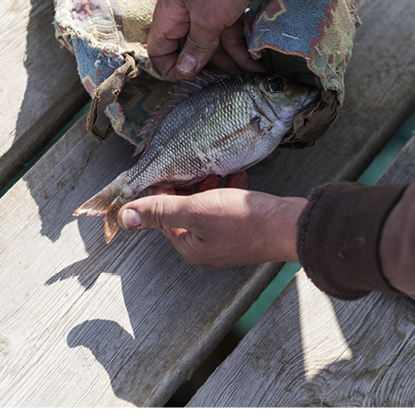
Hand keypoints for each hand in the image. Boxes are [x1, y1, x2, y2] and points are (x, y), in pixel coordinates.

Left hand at [116, 175, 304, 268]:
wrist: (290, 226)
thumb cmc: (244, 221)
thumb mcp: (195, 210)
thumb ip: (160, 210)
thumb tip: (125, 216)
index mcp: (190, 246)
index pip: (163, 217)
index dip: (162, 192)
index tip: (168, 171)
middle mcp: (207, 247)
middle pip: (185, 212)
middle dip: (187, 187)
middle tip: (192, 167)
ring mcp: (228, 240)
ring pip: (208, 207)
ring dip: (208, 186)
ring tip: (213, 170)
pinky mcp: (246, 229)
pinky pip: (229, 207)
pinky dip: (228, 190)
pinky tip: (234, 176)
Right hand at [147, 0, 297, 81]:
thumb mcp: (209, 19)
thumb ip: (197, 47)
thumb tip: (183, 72)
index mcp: (170, 14)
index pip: (159, 50)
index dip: (172, 69)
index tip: (191, 82)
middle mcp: (185, 13)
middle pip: (190, 51)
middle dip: (208, 68)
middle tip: (228, 83)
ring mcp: (207, 10)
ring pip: (213, 45)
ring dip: (231, 62)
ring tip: (251, 74)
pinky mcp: (228, 8)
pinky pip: (230, 35)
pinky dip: (241, 49)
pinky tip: (256, 63)